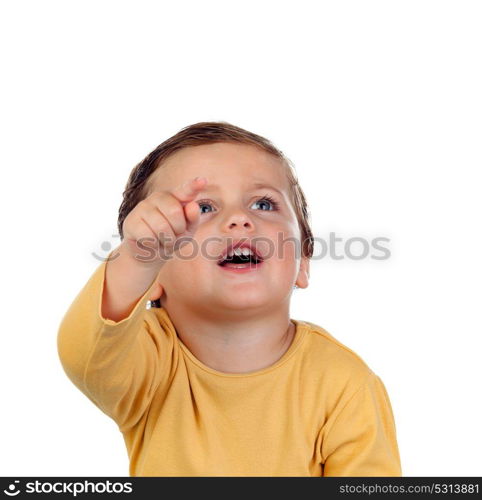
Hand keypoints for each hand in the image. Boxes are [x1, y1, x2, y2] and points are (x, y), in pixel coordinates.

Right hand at [120, 176, 207, 299]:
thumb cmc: (172, 238)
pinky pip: (148, 236)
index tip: (203, 181)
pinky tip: (150, 243)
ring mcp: (143, 207)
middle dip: (178, 230)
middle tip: (174, 235)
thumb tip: (193, 205)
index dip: (194, 185)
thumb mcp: (187, 231)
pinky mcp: (131, 221)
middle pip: (174, 212)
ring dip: (166, 241)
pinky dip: (153, 245)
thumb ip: (193, 219)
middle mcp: (158, 197)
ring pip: (161, 227)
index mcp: (176, 197)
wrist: (150, 252)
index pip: (186, 190)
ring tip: (162, 240)